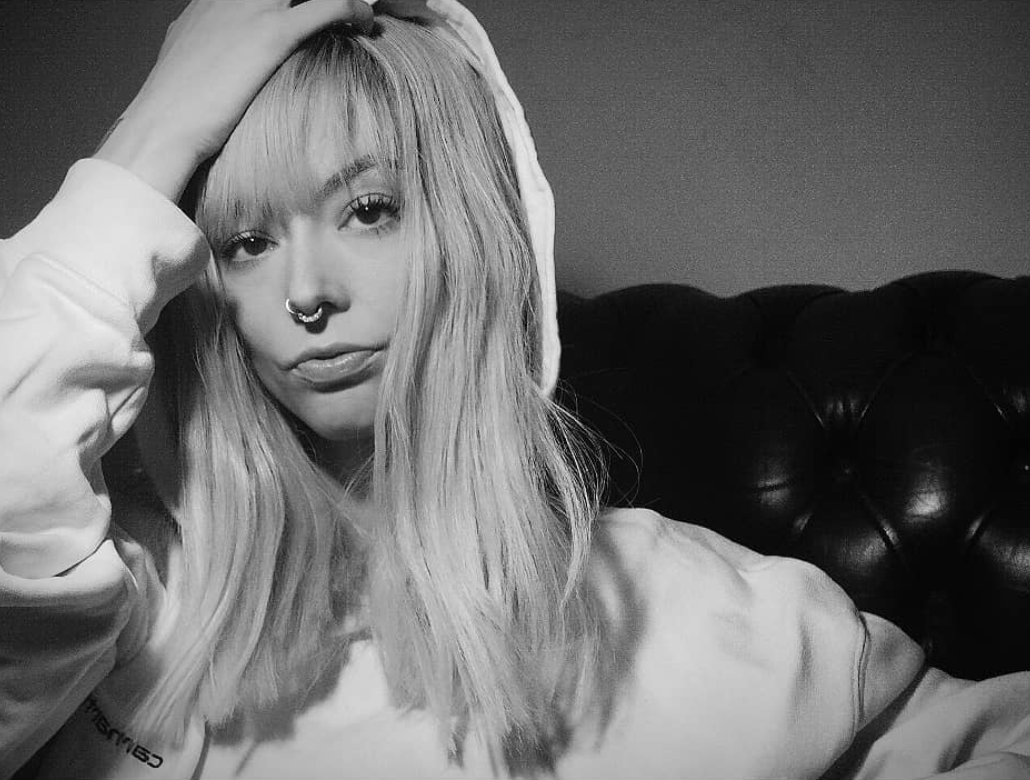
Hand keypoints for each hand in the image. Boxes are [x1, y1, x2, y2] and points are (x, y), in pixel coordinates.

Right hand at [95, 0, 373, 201]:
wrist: (164, 125)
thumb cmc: (174, 110)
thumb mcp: (186, 63)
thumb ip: (203, 48)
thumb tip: (214, 62)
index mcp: (209, 2)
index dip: (283, 0)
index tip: (304, 10)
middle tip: (338, 10)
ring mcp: (250, 9)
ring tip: (357, 11)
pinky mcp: (271, 33)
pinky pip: (327, 5)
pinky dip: (352, 7)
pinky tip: (364, 20)